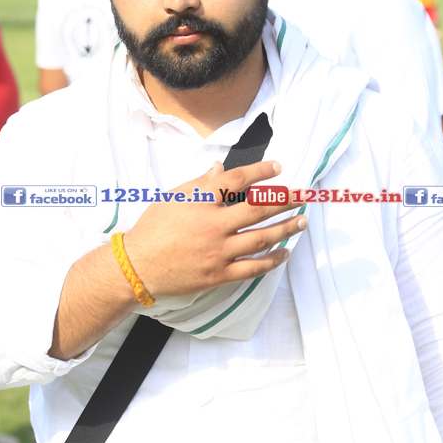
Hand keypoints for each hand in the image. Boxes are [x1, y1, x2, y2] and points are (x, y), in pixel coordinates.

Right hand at [122, 161, 305, 299]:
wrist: (137, 267)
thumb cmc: (153, 229)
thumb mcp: (173, 197)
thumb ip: (200, 183)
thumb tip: (220, 167)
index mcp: (201, 202)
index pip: (237, 180)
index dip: (260, 171)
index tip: (278, 167)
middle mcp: (213, 225)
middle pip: (258, 209)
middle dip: (286, 200)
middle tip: (305, 194)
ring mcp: (218, 252)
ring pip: (261, 238)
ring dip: (286, 228)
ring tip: (303, 221)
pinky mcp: (219, 275)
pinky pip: (252, 268)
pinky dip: (271, 261)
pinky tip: (285, 253)